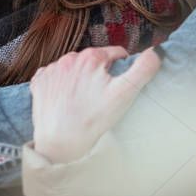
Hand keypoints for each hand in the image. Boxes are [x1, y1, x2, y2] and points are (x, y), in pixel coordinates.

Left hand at [30, 46, 160, 163]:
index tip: (119, 85)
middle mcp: (68, 58)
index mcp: (91, 57)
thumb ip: (143, 69)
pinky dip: (61, 84)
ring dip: (80, 77)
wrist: (60, 143)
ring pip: (73, 68)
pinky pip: (54, 77)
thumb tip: (156, 52)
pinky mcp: (39, 82)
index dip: (121, 68)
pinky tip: (66, 100)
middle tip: (102, 96)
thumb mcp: (125, 94)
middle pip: (93, 60)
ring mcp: (51, 70)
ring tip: (84, 100)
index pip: (115, 54)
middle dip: (100, 73)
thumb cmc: (93, 120)